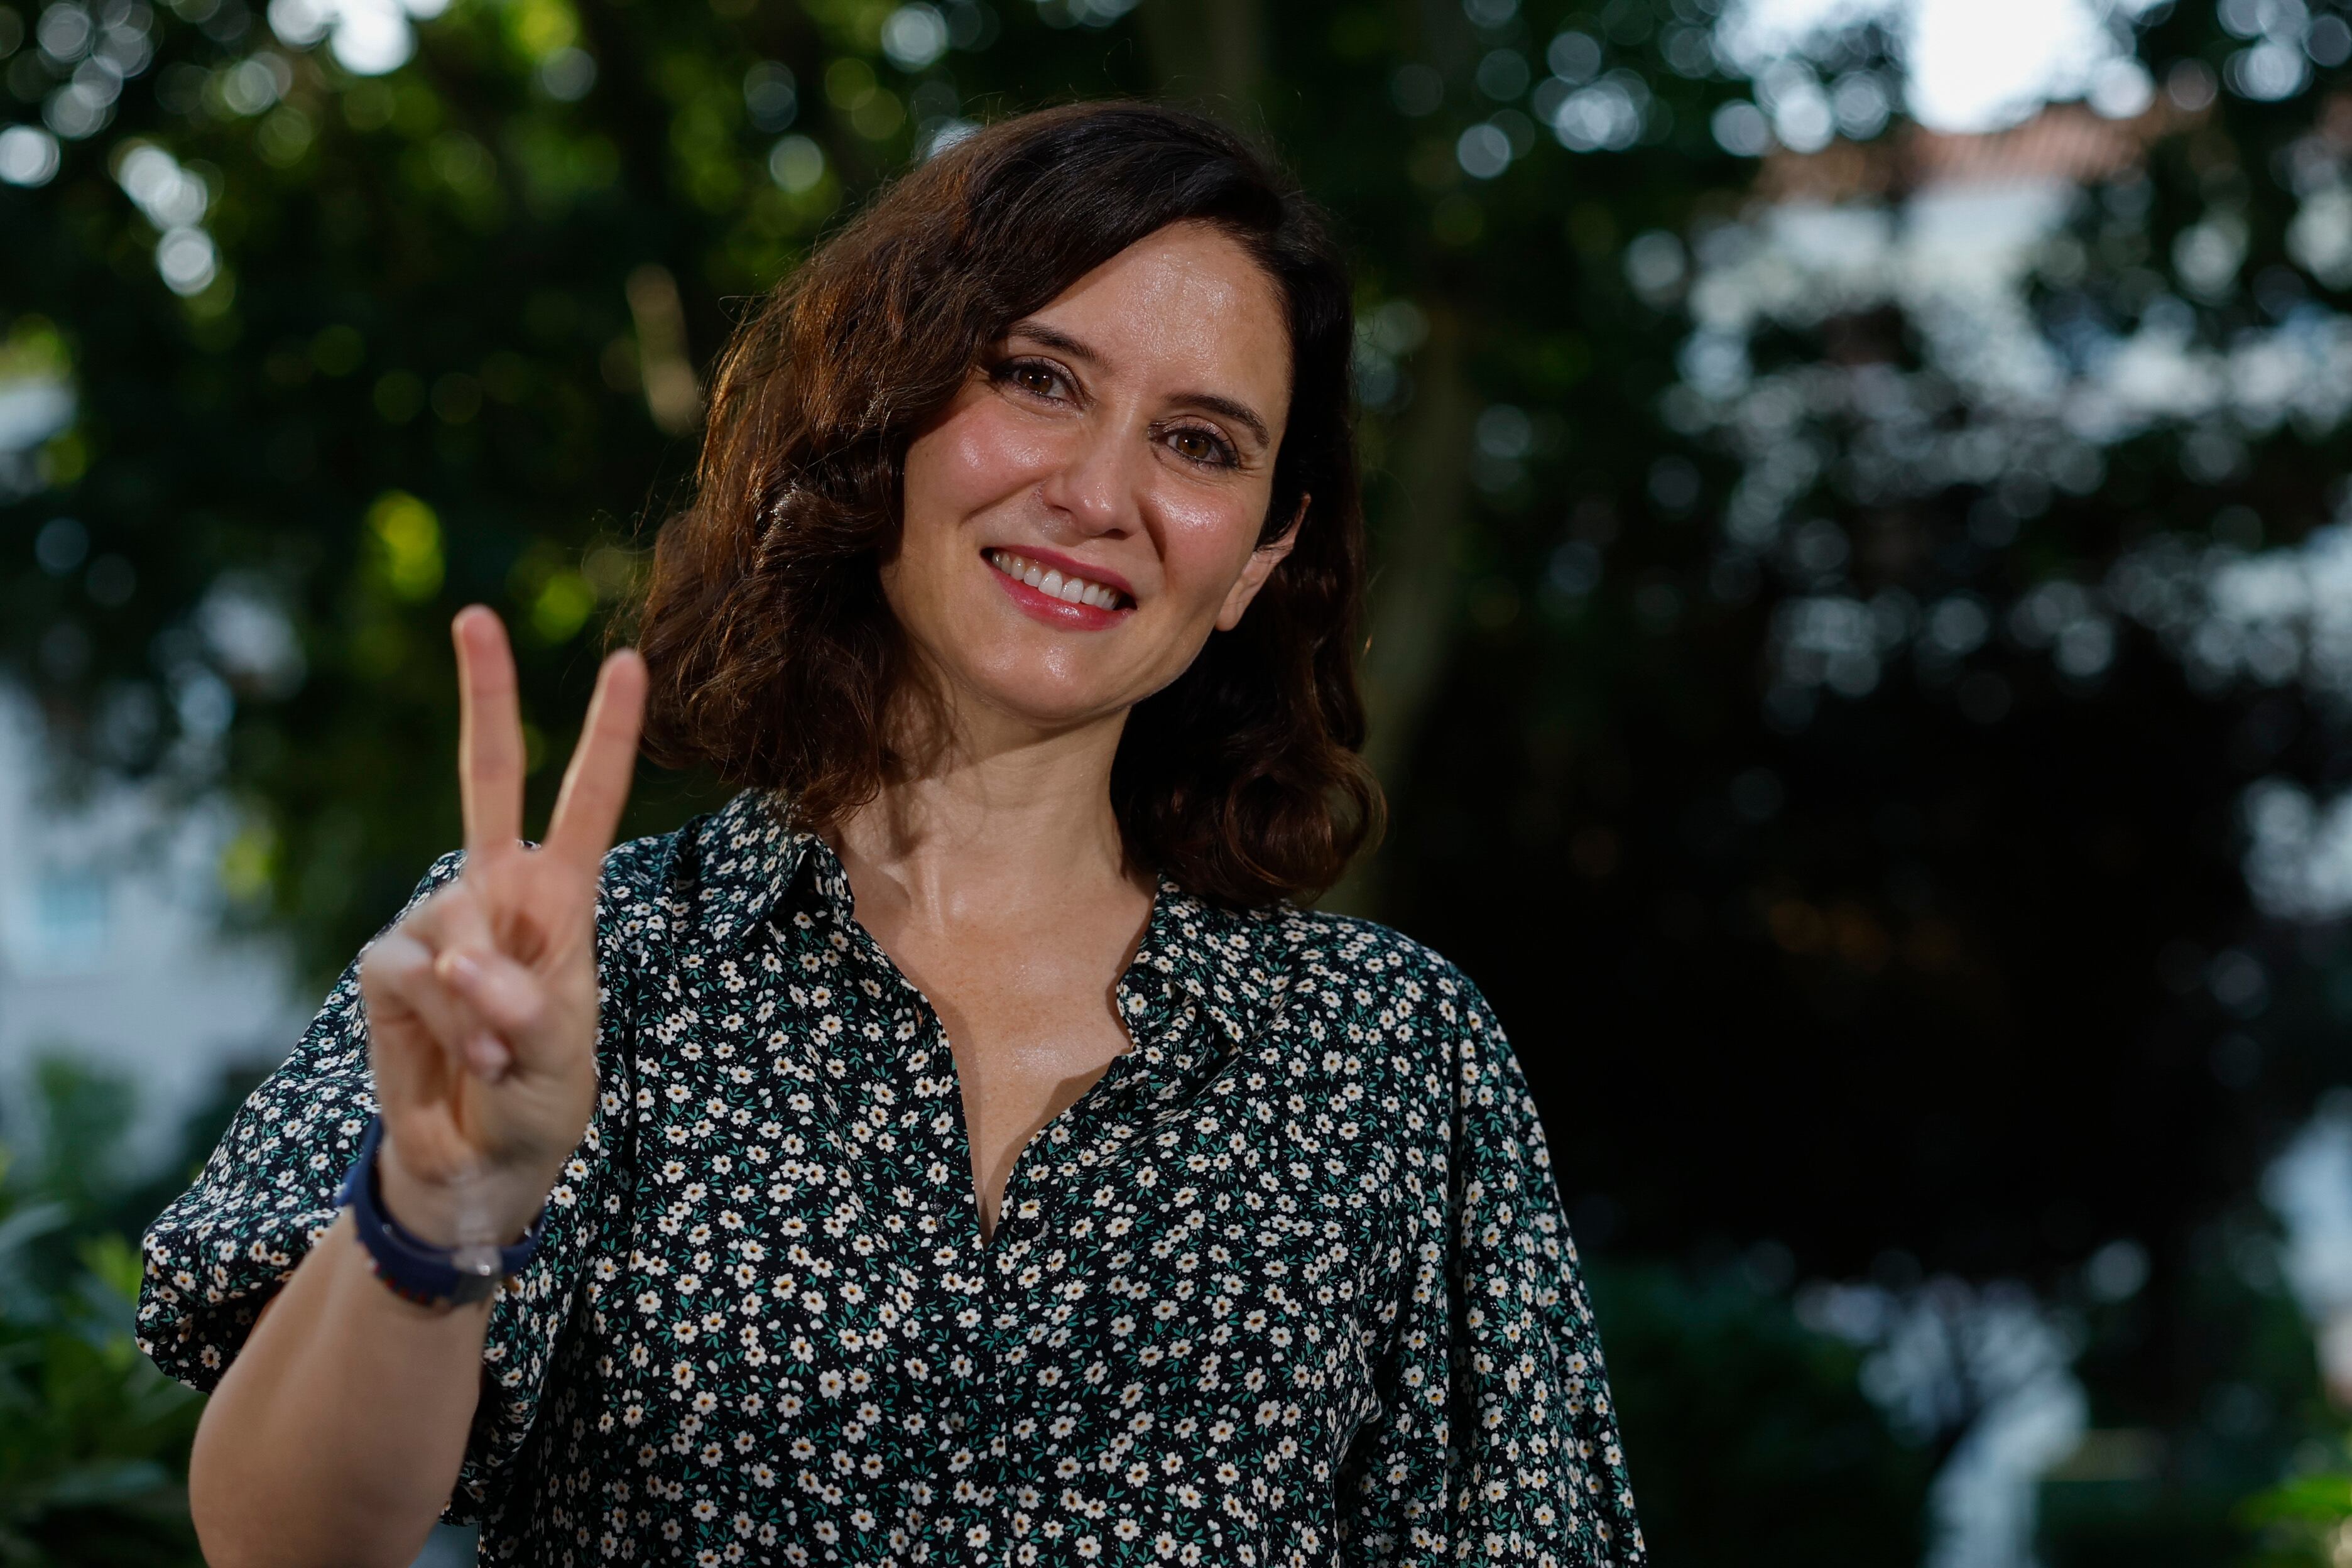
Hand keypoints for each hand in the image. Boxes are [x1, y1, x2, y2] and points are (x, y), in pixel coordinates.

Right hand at [357, 608, 645, 1248]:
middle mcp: (495, 894)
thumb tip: (460, 968)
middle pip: (484, 778)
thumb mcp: (559, 1059)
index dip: (605, 735)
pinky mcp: (389, 969)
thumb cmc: (537, 1101)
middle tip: (474, 615)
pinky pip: (412, 975)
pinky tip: (465, 1062)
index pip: (584, 803)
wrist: (478, 1168)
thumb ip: (522, 1010)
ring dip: (479, 1007)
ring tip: (499, 1059)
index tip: (629, 662)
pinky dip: (445, 1025)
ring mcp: (437, 925)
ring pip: (452, 928)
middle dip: (483, 696)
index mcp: (559, 900)